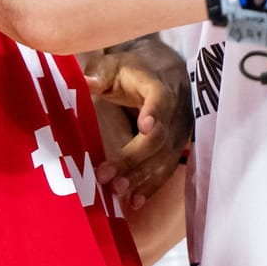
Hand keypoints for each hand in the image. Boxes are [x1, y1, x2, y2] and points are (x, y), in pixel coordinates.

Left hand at [86, 44, 189, 208]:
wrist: (164, 75)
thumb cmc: (131, 72)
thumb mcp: (115, 64)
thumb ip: (101, 72)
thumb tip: (87, 82)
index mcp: (159, 85)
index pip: (160, 98)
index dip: (154, 112)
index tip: (144, 127)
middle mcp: (175, 111)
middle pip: (159, 138)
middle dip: (134, 158)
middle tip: (107, 175)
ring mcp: (179, 132)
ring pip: (165, 158)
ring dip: (142, 178)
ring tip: (118, 192)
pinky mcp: (176, 148)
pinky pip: (167, 170)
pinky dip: (151, 186)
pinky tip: (135, 201)